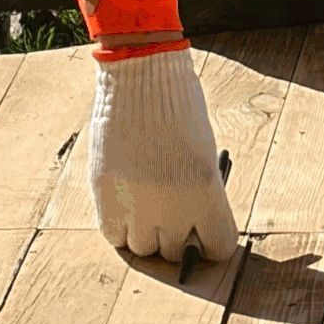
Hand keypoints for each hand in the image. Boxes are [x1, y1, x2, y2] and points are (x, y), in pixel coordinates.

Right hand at [88, 47, 238, 262]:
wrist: (140, 74)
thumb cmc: (177, 105)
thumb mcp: (202, 151)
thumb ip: (198, 193)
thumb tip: (190, 226)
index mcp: (206, 192)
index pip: (219, 246)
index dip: (211, 240)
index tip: (204, 232)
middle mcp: (172, 206)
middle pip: (176, 250)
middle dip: (176, 233)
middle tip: (171, 210)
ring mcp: (135, 204)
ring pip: (143, 247)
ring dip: (147, 231)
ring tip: (147, 201)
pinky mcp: (104, 197)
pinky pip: (115, 236)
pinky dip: (121, 226)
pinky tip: (127, 202)